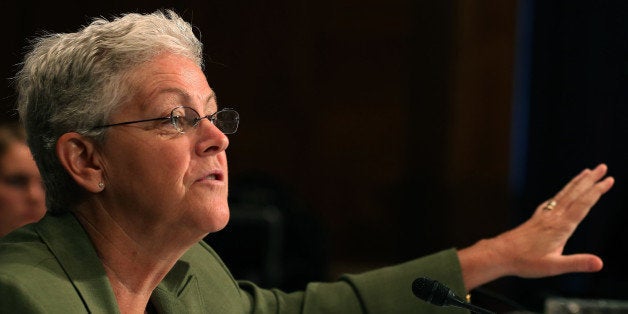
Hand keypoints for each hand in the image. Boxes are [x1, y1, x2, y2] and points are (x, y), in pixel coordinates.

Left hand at [458, 163, 613, 289]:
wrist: (500, 254)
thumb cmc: (525, 262)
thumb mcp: (554, 267)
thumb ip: (577, 263)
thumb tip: (600, 263)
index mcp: (561, 227)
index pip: (583, 205)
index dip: (597, 192)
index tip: (609, 179)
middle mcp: (553, 217)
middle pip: (575, 194)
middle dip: (590, 180)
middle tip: (603, 167)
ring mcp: (544, 216)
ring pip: (564, 195)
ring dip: (577, 183)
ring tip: (587, 172)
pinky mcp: (536, 219)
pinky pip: (553, 201)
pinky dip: (563, 193)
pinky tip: (563, 193)